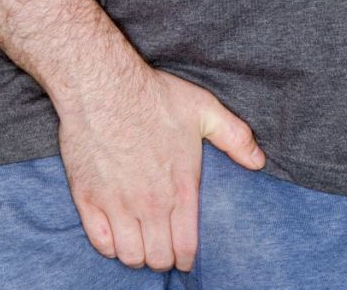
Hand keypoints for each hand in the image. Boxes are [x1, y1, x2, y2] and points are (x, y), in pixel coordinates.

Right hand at [56, 65, 265, 271]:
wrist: (103, 87)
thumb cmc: (154, 96)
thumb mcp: (205, 110)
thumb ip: (236, 137)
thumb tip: (258, 161)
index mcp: (180, 188)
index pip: (187, 245)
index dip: (187, 259)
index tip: (185, 259)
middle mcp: (150, 203)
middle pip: (158, 257)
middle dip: (163, 259)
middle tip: (162, 251)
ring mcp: (117, 204)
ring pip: (130, 255)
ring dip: (137, 255)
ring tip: (139, 245)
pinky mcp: (88, 198)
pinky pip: (100, 242)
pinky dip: (109, 246)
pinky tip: (115, 236)